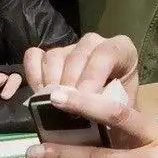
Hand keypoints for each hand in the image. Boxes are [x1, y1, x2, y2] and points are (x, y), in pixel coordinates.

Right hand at [22, 33, 140, 113]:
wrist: (110, 112)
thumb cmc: (120, 109)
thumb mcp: (124, 109)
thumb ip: (111, 108)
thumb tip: (88, 115)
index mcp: (122, 49)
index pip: (107, 53)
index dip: (93, 75)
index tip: (84, 98)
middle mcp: (95, 42)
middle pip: (78, 55)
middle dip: (71, 85)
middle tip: (68, 109)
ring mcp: (70, 47)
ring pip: (55, 56)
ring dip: (52, 84)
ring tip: (55, 106)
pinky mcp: (49, 53)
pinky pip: (34, 57)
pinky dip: (34, 76)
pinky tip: (40, 94)